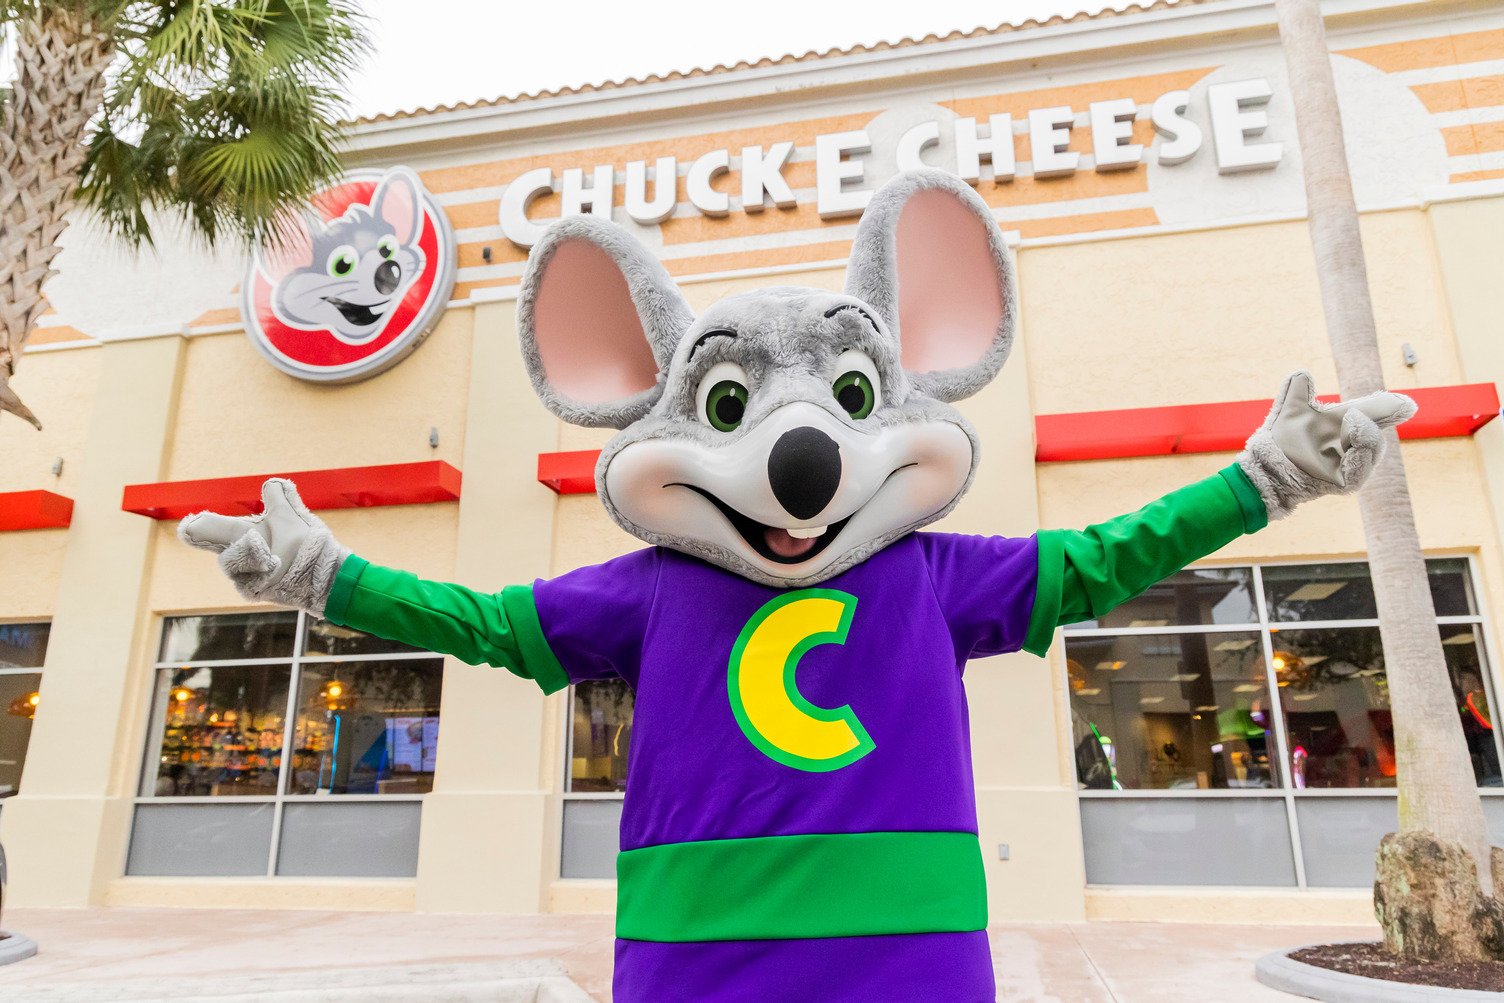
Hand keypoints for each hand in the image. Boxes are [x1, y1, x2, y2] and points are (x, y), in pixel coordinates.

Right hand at [179, 479, 349, 613]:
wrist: (324, 571)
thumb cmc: (307, 544)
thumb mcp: (293, 517)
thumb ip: (281, 498)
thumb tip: (273, 482)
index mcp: (243, 533)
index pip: (211, 528)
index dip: (196, 527)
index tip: (187, 526)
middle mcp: (239, 553)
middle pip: (213, 541)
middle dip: (204, 531)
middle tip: (192, 527)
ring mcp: (245, 574)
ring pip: (230, 561)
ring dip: (246, 551)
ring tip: (268, 550)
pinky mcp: (255, 590)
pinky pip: (247, 581)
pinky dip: (260, 571)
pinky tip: (274, 566)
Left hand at [1238, 371, 1415, 519]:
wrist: (1265, 466)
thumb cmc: (1281, 439)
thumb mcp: (1288, 411)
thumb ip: (1296, 391)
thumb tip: (1302, 373)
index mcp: (1343, 423)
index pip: (1372, 411)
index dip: (1390, 405)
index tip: (1406, 402)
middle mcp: (1351, 443)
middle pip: (1376, 429)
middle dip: (1386, 414)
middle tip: (1392, 403)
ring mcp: (1348, 463)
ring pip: (1371, 450)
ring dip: (1367, 434)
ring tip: (1355, 418)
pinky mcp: (1342, 482)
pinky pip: (1359, 472)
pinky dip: (1360, 459)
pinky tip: (1355, 449)